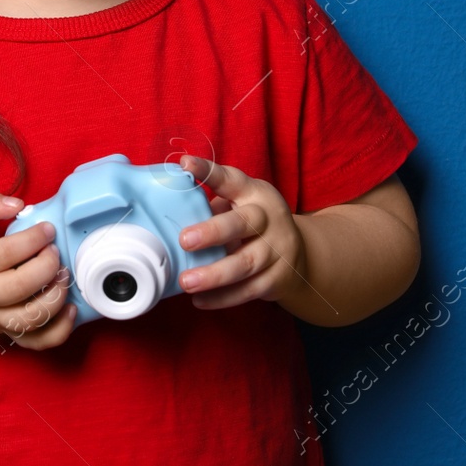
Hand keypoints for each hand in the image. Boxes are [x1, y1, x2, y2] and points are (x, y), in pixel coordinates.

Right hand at [0, 189, 76, 349]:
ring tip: (63, 274)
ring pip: (30, 319)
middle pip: (19, 288)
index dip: (31, 239)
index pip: (2, 254)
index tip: (47, 228)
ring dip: (55, 297)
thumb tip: (17, 205)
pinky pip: (37, 342)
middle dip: (46, 266)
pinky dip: (59, 331)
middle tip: (55, 249)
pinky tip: (70, 308)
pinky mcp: (6, 332)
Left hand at [173, 155, 308, 309]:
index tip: (185, 165)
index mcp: (255, 193)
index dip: (208, 171)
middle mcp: (269, 218)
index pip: (231, 179)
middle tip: (184, 240)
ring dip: (214, 274)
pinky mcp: (278, 279)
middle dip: (212, 232)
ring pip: (245, 263)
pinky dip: (223, 297)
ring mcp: (277, 250)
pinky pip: (248, 291)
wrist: (300, 255)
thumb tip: (164, 207)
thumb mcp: (241, 204)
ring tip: (186, 281)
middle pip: (243, 223)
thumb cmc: (254, 224)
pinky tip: (200, 300)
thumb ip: (211, 204)